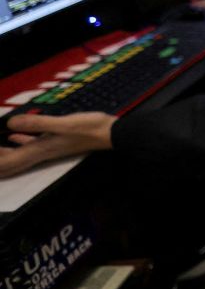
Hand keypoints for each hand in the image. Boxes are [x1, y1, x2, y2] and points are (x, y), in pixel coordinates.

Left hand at [0, 113, 115, 178]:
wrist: (110, 132)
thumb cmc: (91, 128)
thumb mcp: (64, 123)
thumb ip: (37, 124)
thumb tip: (10, 124)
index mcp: (40, 149)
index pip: (8, 162)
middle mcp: (41, 152)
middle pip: (9, 164)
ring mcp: (47, 148)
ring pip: (16, 157)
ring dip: (2, 156)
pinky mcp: (53, 141)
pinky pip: (27, 147)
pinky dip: (15, 145)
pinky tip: (11, 137)